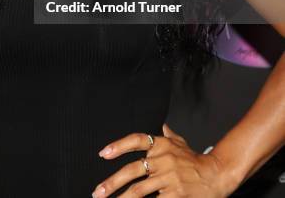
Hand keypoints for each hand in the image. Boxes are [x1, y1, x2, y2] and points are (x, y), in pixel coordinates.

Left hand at [91, 123, 237, 196]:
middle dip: (112, 182)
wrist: (218, 174)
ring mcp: (169, 177)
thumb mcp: (182, 143)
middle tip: (98, 191)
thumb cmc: (197, 161)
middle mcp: (163, 159)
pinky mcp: (175, 194)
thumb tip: (163, 126)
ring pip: (139, 190)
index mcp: (162, 144)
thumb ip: (170, 136)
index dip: (119, 146)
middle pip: (133, 169)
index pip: (137, 140)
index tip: (103, 154)